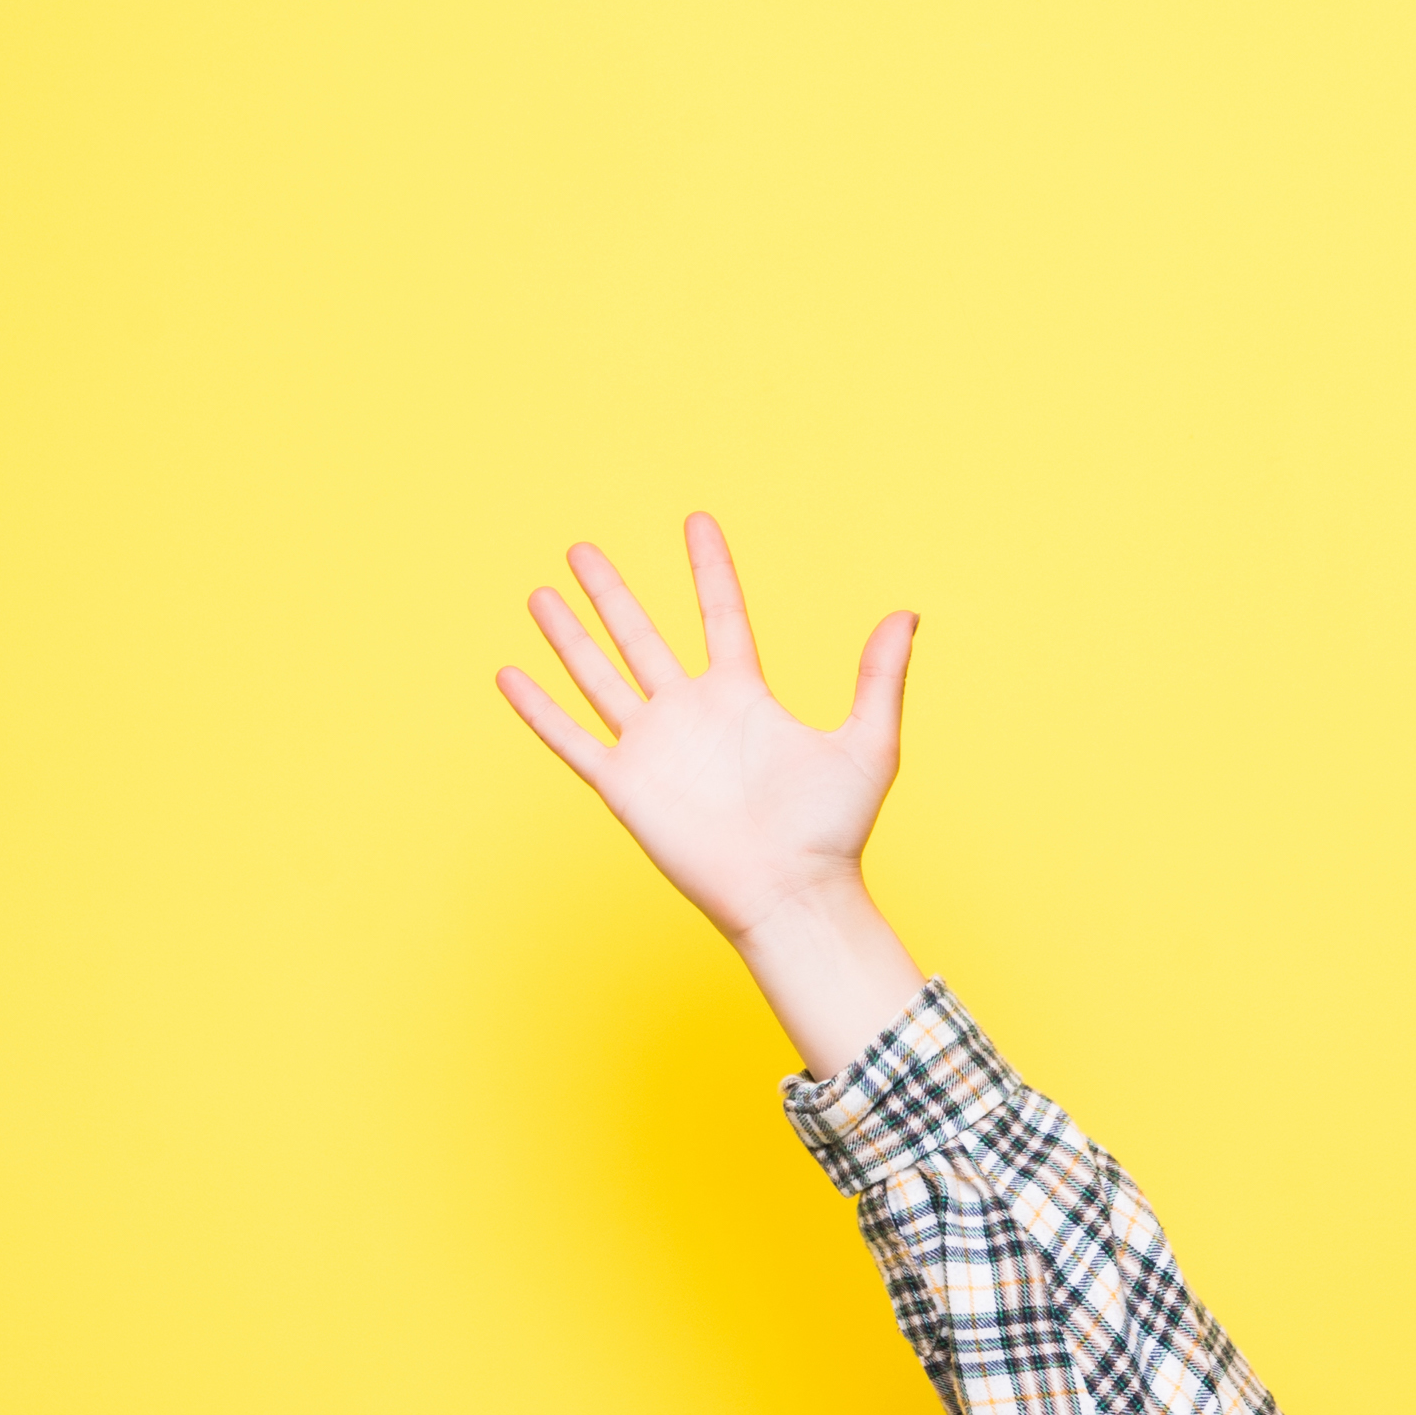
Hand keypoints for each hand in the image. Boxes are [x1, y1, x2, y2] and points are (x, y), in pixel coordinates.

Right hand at [497, 515, 929, 1074]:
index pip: (720, 616)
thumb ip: (879, 677)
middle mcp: (692, 715)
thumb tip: (906, 614)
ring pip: (599, 676)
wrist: (793, 893)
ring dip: (568, 636)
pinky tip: (509, 674)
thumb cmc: (833, 831)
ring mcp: (654, 748)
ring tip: (541, 594)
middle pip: (641, 637)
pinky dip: (538, 709)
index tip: (696, 521)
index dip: (708, 570)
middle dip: (611, 593)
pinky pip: (572, 739)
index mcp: (743, 697)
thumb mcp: (868, 744)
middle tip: (583, 549)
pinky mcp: (625, 785)